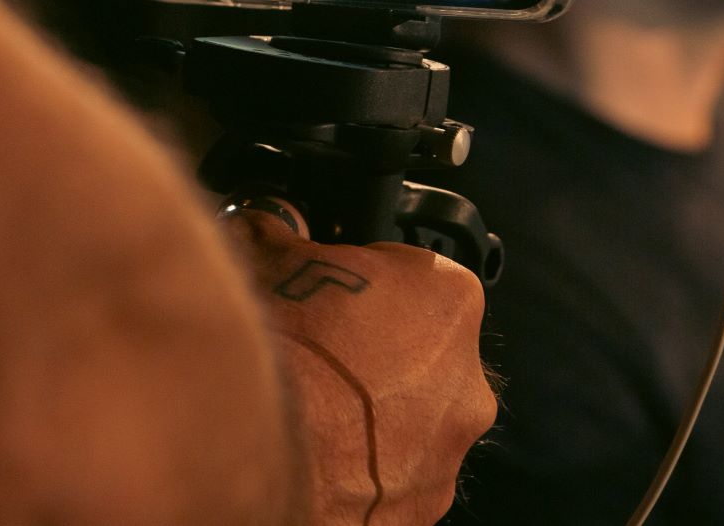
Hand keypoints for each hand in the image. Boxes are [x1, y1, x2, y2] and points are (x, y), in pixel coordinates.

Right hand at [222, 204, 494, 524]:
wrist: (255, 439)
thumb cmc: (278, 346)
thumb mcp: (274, 259)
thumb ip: (285, 239)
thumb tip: (265, 226)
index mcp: (451, 298)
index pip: (415, 279)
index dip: (366, 287)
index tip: (331, 298)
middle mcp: (468, 379)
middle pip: (425, 357)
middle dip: (381, 357)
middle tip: (322, 360)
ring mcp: (447, 451)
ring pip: (415, 424)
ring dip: (377, 418)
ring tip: (314, 414)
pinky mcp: (421, 507)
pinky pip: (397, 480)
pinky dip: (364, 471)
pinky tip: (319, 456)